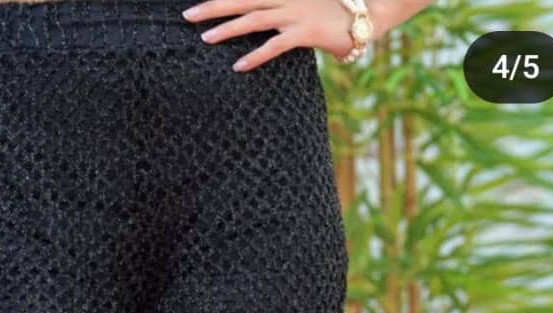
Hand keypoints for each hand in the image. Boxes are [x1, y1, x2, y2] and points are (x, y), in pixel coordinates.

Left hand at [182, 0, 363, 70]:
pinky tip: (238, 66)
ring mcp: (295, 13)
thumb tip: (255, 16)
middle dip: (214, 6)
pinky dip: (255, 56)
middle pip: (243, 0)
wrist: (364, 15)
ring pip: (254, 19)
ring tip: (206, 38)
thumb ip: (277, 8)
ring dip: (227, 29)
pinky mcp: (305, 33)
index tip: (199, 1)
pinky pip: (274, 46)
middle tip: (188, 15)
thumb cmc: (331, 12)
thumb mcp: (301, 4)